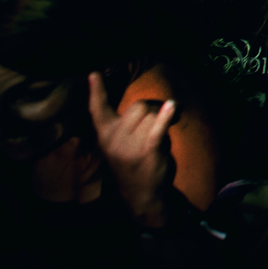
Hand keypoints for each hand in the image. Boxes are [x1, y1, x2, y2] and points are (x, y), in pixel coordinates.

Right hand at [88, 72, 176, 223]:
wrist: (141, 195)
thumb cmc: (134, 163)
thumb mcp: (121, 144)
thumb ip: (126, 124)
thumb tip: (156, 103)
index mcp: (105, 135)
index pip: (98, 109)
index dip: (97, 91)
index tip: (94, 73)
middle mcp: (114, 139)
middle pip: (139, 106)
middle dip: (154, 110)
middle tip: (160, 123)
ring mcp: (129, 146)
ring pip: (154, 114)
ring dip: (164, 119)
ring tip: (161, 135)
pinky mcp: (148, 151)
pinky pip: (158, 127)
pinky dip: (167, 116)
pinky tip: (172, 107)